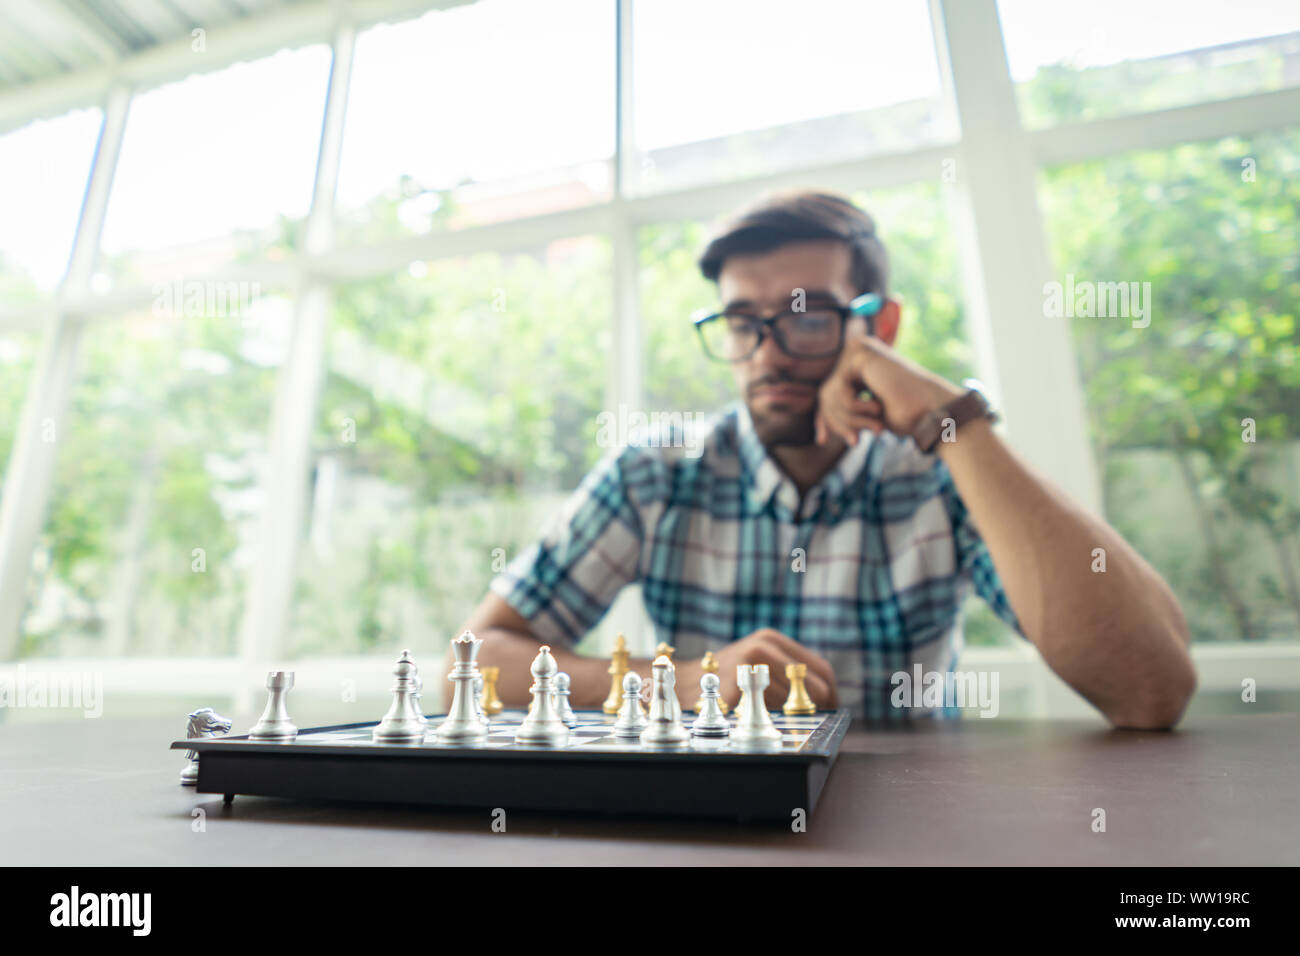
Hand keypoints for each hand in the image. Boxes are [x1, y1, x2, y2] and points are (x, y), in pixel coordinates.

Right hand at [681, 629, 839, 710]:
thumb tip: (828, 699)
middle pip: (815, 688)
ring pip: (793, 704)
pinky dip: (768, 720)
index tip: (833, 712)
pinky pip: (771, 713)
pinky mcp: (738, 688)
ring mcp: (750, 667)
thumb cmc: (726, 678)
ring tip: (766, 715)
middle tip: (811, 724)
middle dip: (817, 709)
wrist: (681, 683)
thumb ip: (788, 671)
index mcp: (771, 640)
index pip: (822, 669)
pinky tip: (751, 716)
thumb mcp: (757, 661)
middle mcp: (763, 648)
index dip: (832, 694)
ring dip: (788, 717)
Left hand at [815, 328, 962, 445]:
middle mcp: (859, 352)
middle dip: (837, 422)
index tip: (822, 440)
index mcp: (863, 366)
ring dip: (849, 419)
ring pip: (828, 394)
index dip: (824, 418)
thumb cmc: (908, 417)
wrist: (932, 413)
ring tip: (874, 428)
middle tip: (854, 441)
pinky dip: (853, 409)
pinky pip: (837, 390)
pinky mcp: (860, 353)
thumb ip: (846, 414)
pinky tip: (877, 409)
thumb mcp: (869, 419)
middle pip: (825, 393)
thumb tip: (819, 429)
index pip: (829, 393)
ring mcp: (859, 349)